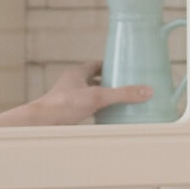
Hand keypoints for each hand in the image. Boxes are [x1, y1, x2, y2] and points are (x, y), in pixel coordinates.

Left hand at [0, 61, 153, 127]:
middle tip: (125, 85)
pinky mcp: (68, 113)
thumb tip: (146, 91)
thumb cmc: (64, 105)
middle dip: (108, 82)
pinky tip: (104, 117)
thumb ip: (122, 94)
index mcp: (77, 74)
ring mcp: (69, 99)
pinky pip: (85, 109)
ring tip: (118, 102)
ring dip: (102, 98)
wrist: (43, 123)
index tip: (122, 67)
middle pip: (93, 80)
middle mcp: (72, 84)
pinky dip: (95, 111)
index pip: (95, 64)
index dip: (109, 65)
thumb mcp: (98, 97)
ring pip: (89, 95)